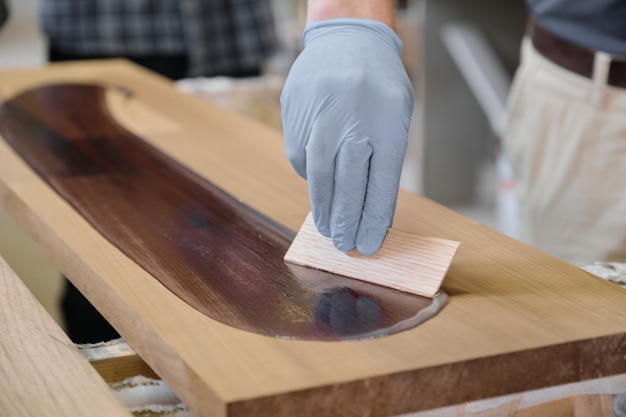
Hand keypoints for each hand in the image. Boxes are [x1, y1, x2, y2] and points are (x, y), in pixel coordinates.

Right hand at [281, 18, 413, 254]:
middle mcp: (352, 123)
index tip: (368, 246)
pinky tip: (319, 185)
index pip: (380, 188)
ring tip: (328, 229)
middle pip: (348, 188)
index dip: (373, 222)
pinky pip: (300, 158)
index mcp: (388, 125)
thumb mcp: (396, 116)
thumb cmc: (378, 84)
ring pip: (319, 177)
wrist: (347, 39)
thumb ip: (384, 160)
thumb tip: (370, 211)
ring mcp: (321, 118)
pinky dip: (310, 177)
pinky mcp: (296, 115)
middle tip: (345, 246)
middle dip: (347, 223)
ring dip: (323, 209)